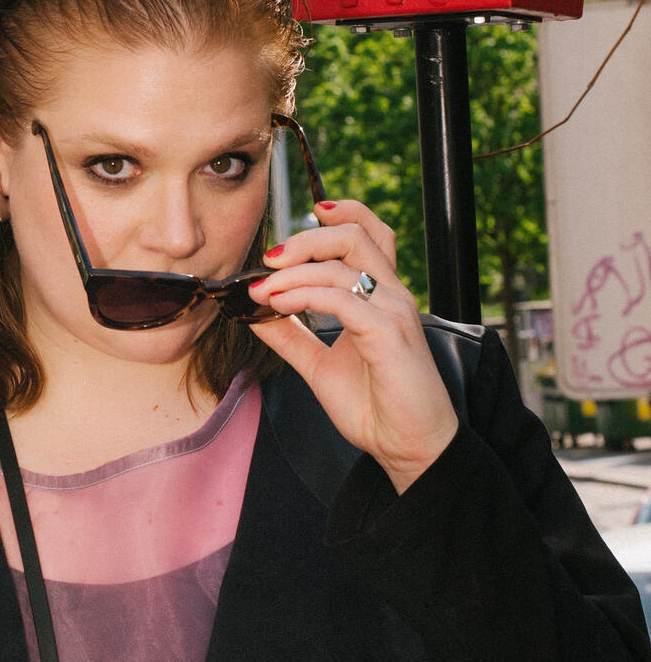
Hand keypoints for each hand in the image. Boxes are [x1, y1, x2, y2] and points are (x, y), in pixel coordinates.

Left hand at [247, 200, 458, 493]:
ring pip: (345, 263)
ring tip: (262, 291)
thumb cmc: (375, 406)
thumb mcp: (320, 367)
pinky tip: (279, 306)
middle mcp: (392, 296)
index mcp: (382, 297)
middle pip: (355, 236)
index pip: (369, 234)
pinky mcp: (389, 336)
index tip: (299, 225)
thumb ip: (291, 338)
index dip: (339, 215)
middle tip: (268, 260)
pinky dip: (305, 297)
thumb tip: (254, 313)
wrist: (407, 446)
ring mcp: (393, 313)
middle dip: (306, 239)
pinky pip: (343, 300)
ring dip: (295, 271)